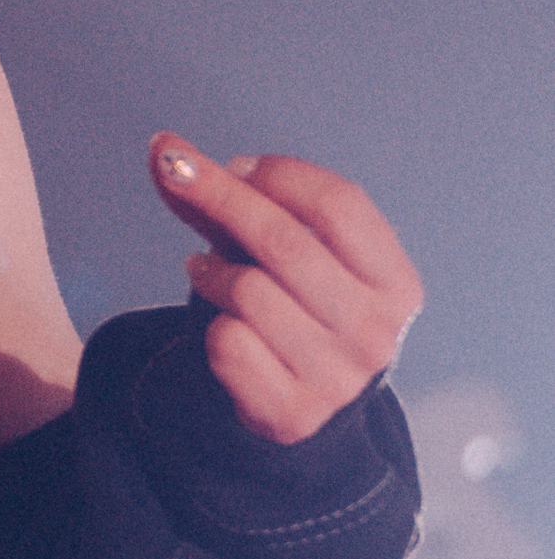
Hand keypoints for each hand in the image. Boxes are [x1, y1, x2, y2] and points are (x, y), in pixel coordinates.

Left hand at [149, 139, 420, 444]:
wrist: (297, 405)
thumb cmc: (292, 309)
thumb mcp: (280, 252)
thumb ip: (230, 198)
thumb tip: (163, 145)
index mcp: (396, 284)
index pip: (340, 203)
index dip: (278, 174)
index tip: (234, 167)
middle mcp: (376, 332)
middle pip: (286, 241)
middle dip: (223, 197)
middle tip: (178, 176)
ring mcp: (337, 378)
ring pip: (249, 291)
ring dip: (212, 272)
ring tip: (205, 272)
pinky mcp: (292, 413)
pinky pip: (228, 343)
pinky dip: (210, 323)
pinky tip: (217, 321)